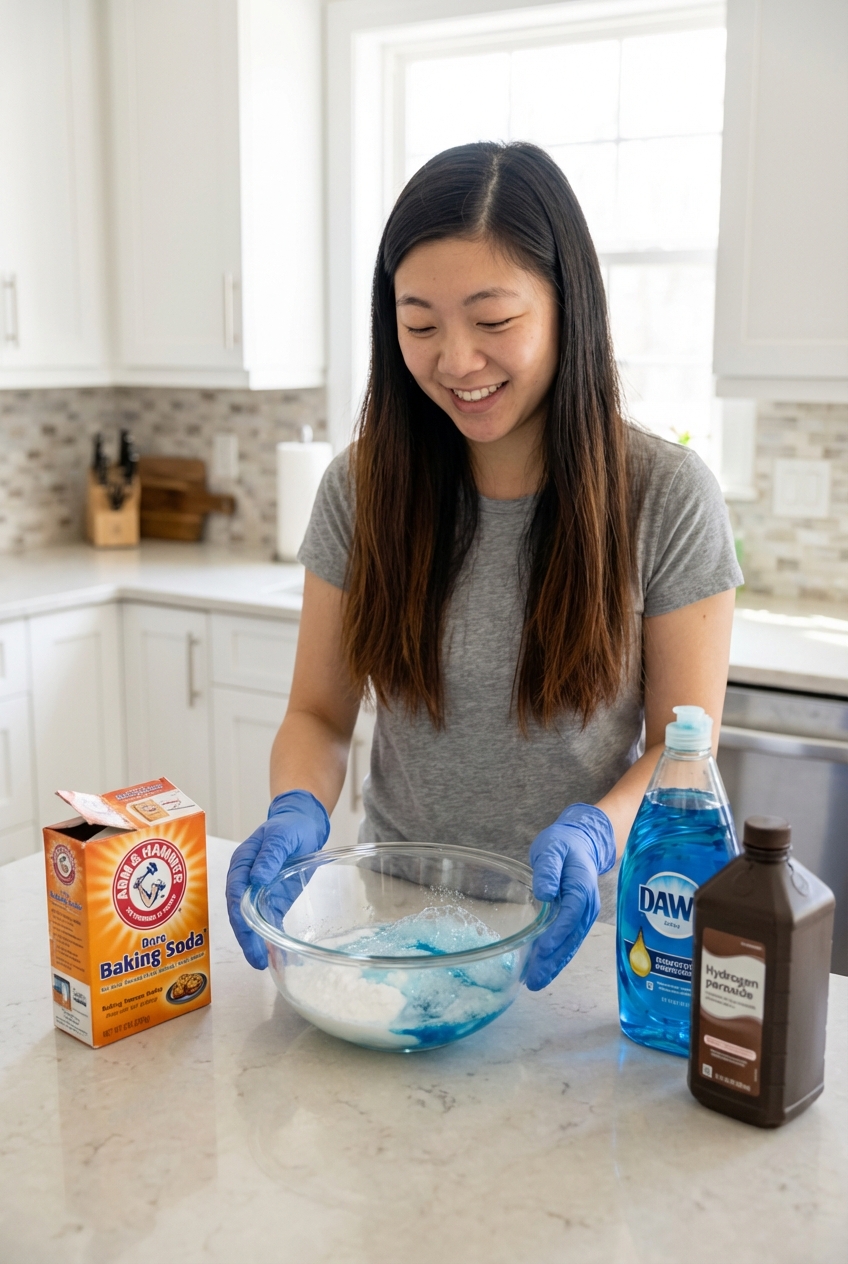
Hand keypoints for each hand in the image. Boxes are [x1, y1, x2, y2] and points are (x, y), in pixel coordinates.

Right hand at [226, 790, 329, 968]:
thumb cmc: (289, 826)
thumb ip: (270, 855)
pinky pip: (266, 920)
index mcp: (241, 863)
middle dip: (245, 936)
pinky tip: (270, 954)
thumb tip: (256, 878)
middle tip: (255, 957)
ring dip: (253, 941)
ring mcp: (258, 892)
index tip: (247, 932)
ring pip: (250, 920)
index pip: (235, 892)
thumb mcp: (281, 836)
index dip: (239, 914)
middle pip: (239, 912)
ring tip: (260, 962)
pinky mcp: (272, 899)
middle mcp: (245, 880)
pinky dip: (266, 936)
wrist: (303, 824)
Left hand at [525, 803, 615, 990]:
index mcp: (582, 885)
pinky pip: (569, 942)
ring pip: (571, 944)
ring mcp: (584, 915)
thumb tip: (545, 892)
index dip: (559, 932)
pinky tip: (544, 970)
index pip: (572, 912)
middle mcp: (588, 905)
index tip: (543, 949)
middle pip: (572, 936)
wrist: (580, 844)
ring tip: (536, 982)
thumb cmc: (562, 845)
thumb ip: (548, 869)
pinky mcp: (577, 921)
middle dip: (554, 960)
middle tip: (534, 979)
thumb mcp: (551, 849)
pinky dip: (557, 958)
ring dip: (555, 965)